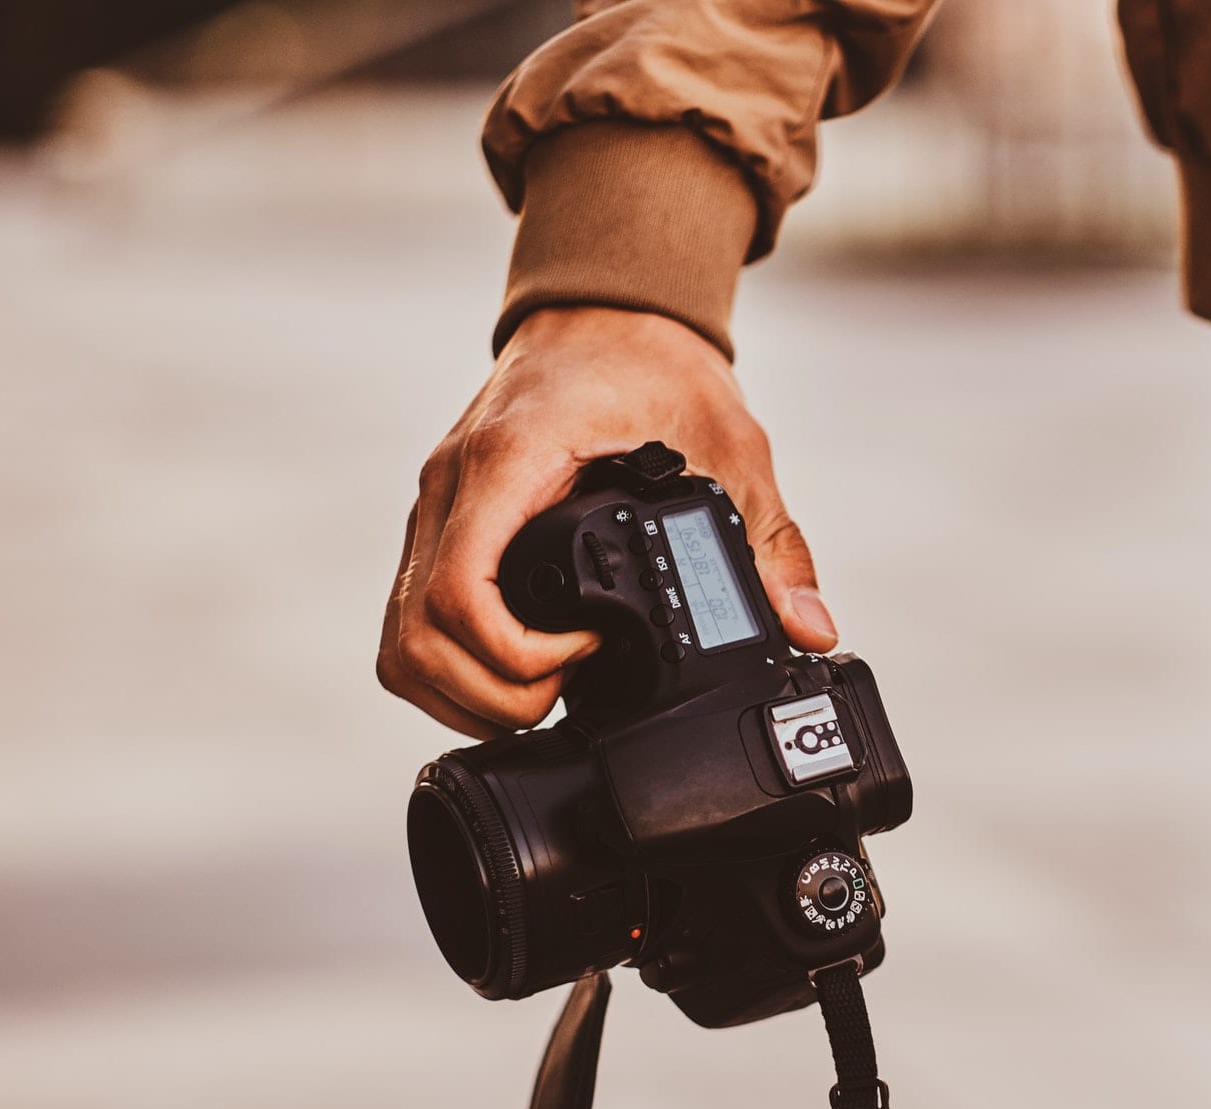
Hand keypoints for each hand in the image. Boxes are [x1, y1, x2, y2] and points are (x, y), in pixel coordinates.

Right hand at [377, 306, 837, 738]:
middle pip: (417, 639)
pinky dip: (454, 665)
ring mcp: (437, 508)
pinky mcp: (441, 524)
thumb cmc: (655, 365)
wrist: (609, 310)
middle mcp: (453, 489)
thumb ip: (771, 544)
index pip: (460, 594)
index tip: (590, 651)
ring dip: (463, 692)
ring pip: (401, 640)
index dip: (519, 656)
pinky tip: (519, 671)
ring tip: (544, 692)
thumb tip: (809, 628)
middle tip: (567, 692)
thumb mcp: (732, 450)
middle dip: (492, 696)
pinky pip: (413, 617)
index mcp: (509, 464)